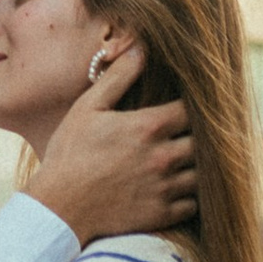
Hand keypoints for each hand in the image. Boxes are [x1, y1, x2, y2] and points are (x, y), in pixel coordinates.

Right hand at [28, 38, 197, 247]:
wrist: (60, 206)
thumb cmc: (70, 152)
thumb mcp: (89, 107)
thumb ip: (119, 76)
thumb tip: (140, 47)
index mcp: (148, 127)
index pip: (191, 110)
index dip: (191, 106)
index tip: (183, 107)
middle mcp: (163, 156)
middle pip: (202, 142)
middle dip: (197, 135)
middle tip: (186, 134)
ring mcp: (165, 188)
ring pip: (202, 173)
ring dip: (195, 165)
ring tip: (184, 160)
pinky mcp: (162, 214)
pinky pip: (192, 203)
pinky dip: (190, 195)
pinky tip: (177, 187)